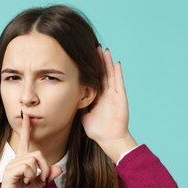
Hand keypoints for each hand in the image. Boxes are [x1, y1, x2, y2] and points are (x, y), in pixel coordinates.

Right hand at [0, 111, 62, 187]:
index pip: (25, 141)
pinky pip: (27, 167)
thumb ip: (47, 176)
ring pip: (33, 160)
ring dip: (37, 173)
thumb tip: (59, 168)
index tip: (26, 115)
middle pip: (37, 154)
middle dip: (45, 167)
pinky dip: (31, 176)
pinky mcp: (10, 172)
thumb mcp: (37, 185)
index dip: (27, 128)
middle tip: (43, 179)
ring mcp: (12, 165)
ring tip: (30, 182)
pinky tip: (25, 182)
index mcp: (21, 161)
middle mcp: (15, 160)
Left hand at [80, 46, 137, 160]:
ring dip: (107, 63)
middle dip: (98, 61)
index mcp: (98, 97)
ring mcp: (114, 94)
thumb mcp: (83, 116)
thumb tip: (67, 100)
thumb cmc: (98, 131)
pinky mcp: (120, 98)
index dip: (89, 69)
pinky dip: (118, 73)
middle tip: (93, 47)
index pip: (93, 79)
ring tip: (104, 50)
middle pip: (102, 73)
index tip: (83, 58)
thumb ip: (78, 107)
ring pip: (110, 75)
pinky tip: (116, 63)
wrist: (110, 139)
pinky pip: (119, 83)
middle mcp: (106, 94)